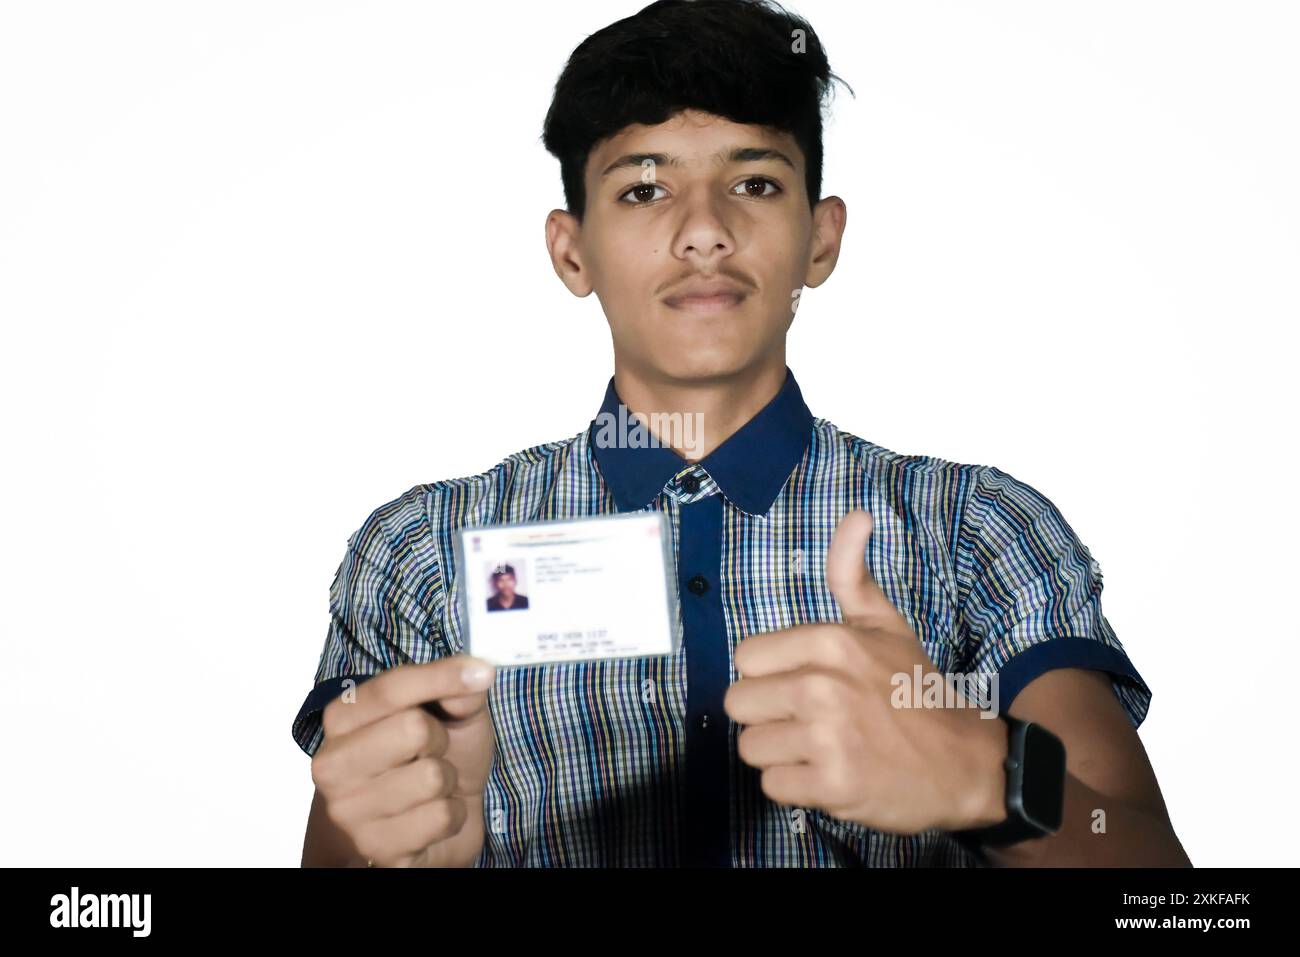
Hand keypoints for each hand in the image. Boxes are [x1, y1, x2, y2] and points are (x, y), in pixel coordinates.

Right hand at [311, 655, 496, 866]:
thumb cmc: (433, 758)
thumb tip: (474, 675)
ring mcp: (349, 812)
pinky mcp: (375, 849)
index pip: (392, 687)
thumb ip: (457, 688)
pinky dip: (452, 815)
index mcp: (342, 718)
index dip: (443, 676)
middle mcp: (333, 764)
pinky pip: (440, 817)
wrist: (429, 824)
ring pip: (431, 776)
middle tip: (431, 751)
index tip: (481, 673)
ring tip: (430, 787)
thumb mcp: (451, 713)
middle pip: (414, 728)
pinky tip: (431, 816)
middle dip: (440, 739)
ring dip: (447, 781)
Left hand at [723, 510, 1005, 833]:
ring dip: (781, 754)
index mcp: (830, 642)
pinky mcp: (832, 785)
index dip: (768, 675)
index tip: (802, 683)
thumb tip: (857, 513)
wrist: (969, 763)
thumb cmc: (917, 690)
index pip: (745, 657)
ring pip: (751, 747)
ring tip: (822, 748)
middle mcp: (822, 686)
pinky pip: (773, 786)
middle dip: (769, 715)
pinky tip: (831, 775)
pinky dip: (797, 788)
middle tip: (810, 721)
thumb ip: (853, 574)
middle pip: (738, 703)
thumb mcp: (887, 625)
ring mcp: (826, 738)